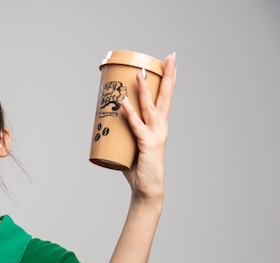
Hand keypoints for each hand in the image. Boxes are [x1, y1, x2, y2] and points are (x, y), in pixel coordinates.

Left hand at [121, 53, 176, 201]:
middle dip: (167, 75)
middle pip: (164, 97)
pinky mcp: (147, 145)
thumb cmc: (139, 168)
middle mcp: (161, 128)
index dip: (169, 81)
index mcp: (159, 126)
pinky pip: (136, 125)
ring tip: (139, 73)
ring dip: (143, 89)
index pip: (165, 99)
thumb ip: (125, 131)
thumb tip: (109, 118)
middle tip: (171, 56)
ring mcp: (155, 135)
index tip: (171, 63)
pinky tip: (124, 103)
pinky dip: (129, 113)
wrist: (147, 189)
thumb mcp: (133, 145)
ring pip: (149, 107)